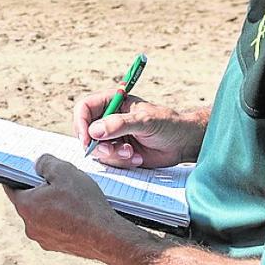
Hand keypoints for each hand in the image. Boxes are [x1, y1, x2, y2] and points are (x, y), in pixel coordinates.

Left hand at [3, 155, 136, 259]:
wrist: (107, 237)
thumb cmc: (84, 203)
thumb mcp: (64, 171)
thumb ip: (45, 163)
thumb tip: (38, 164)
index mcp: (26, 206)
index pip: (11, 187)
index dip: (19, 176)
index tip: (28, 170)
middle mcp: (30, 226)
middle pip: (29, 202)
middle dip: (40, 191)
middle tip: (58, 183)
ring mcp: (43, 239)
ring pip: (43, 216)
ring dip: (52, 207)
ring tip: (72, 199)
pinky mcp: (58, 247)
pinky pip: (55, 228)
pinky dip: (62, 220)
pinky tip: (78, 214)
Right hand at [74, 91, 206, 168]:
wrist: (183, 143)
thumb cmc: (168, 124)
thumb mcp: (144, 121)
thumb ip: (118, 124)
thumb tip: (94, 131)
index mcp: (112, 102)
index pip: (84, 108)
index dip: (80, 123)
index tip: (88, 139)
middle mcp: (108, 119)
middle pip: (86, 132)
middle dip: (100, 145)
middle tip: (115, 150)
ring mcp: (112, 137)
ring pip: (97, 150)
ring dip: (114, 155)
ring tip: (133, 153)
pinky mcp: (118, 152)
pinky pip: (109, 161)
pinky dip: (122, 162)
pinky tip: (137, 157)